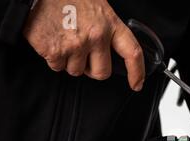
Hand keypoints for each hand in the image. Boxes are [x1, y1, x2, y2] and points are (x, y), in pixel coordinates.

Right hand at [23, 0, 144, 90]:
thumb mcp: (97, 6)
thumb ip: (107, 28)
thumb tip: (113, 49)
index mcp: (110, 23)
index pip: (132, 53)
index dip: (137, 72)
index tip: (137, 84)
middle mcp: (96, 36)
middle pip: (101, 72)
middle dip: (92, 69)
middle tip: (83, 55)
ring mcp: (75, 45)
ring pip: (77, 71)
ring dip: (70, 62)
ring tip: (64, 40)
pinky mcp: (55, 51)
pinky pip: (57, 67)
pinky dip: (53, 58)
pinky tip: (52, 40)